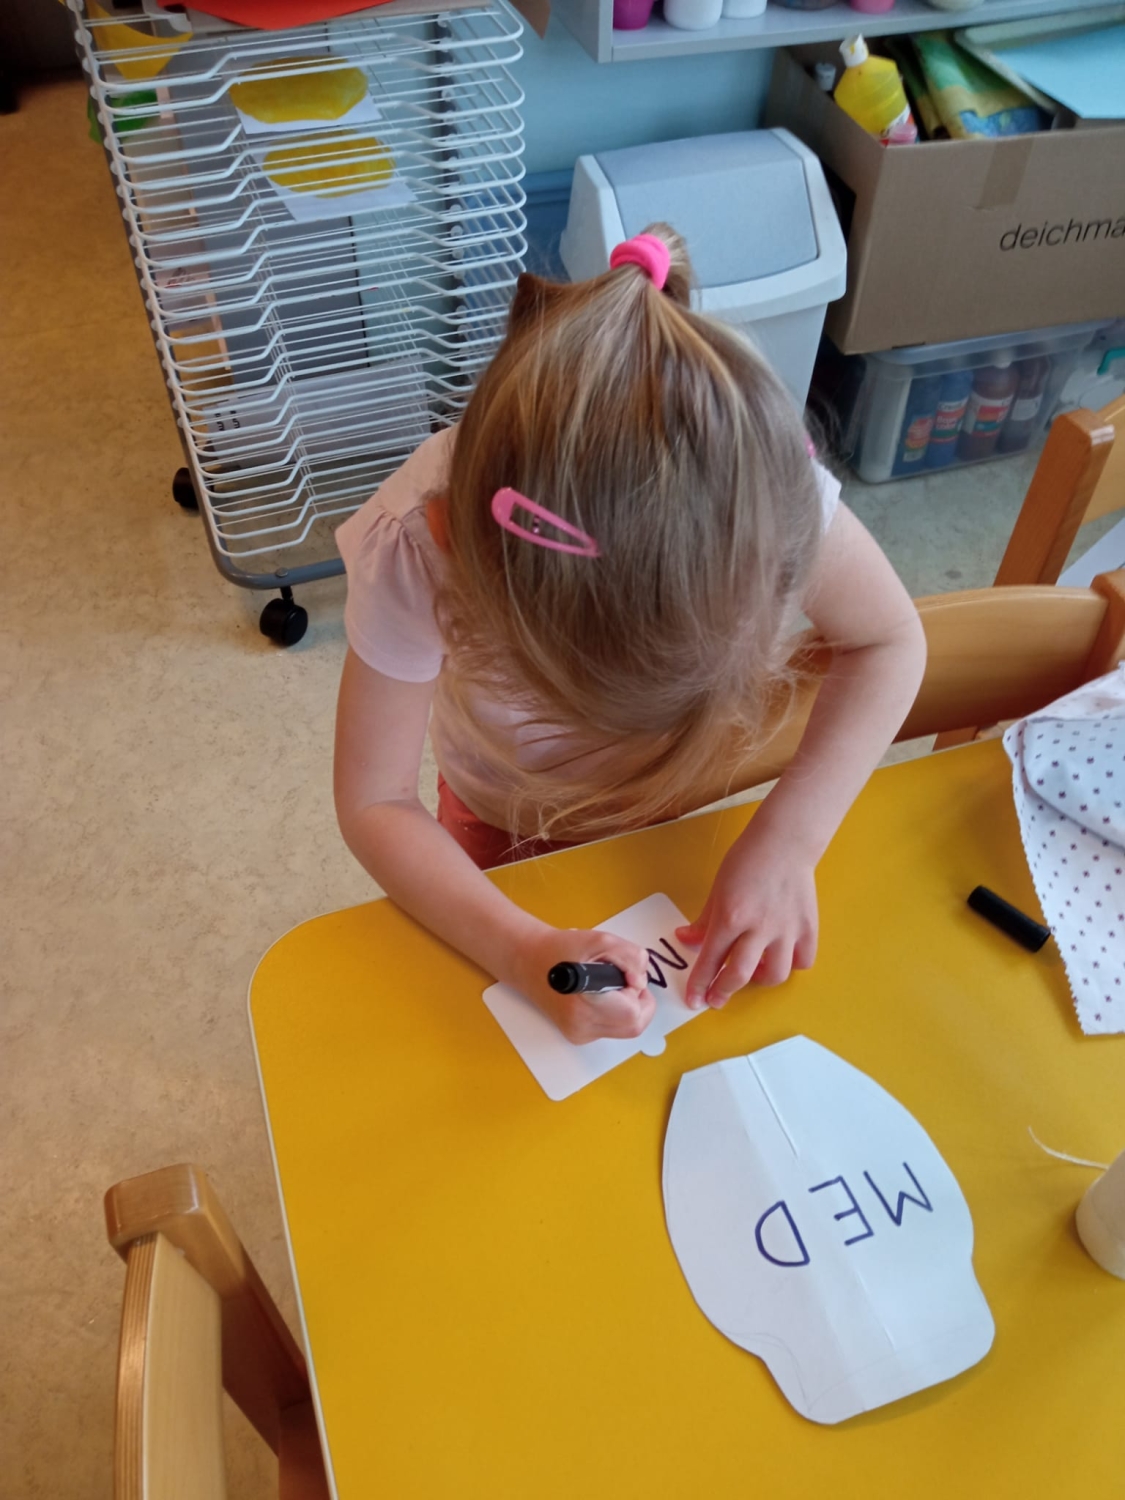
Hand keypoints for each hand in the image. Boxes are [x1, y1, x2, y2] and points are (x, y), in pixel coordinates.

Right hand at [508, 926, 655, 1045]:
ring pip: (625, 1029)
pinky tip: (599, 996)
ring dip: (627, 1007)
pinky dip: (615, 1013)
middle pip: (633, 1025)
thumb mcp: (602, 941)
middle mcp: (582, 1027)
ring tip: (608, 986)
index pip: (633, 1013)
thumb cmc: (562, 949)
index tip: (625, 975)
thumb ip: (631, 958)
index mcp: (585, 1004)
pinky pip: (612, 1029)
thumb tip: (640, 982)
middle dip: (637, 1001)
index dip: (637, 992)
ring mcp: (579, 1035)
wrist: (529, 961)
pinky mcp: (579, 1037)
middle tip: (622, 979)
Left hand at [675, 821, 817, 1008]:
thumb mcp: (717, 889)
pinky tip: (780, 957)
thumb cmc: (746, 861)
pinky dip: (791, 965)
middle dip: (723, 992)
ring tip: (751, 973)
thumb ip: (704, 920)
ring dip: (758, 981)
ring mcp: (786, 930)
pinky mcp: (807, 928)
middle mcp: (758, 929)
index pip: (710, 960)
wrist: (784, 842)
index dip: (700, 984)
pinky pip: (802, 961)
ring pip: (774, 975)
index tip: (695, 1000)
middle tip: (715, 998)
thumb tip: (686, 939)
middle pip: (738, 976)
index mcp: (731, 917)